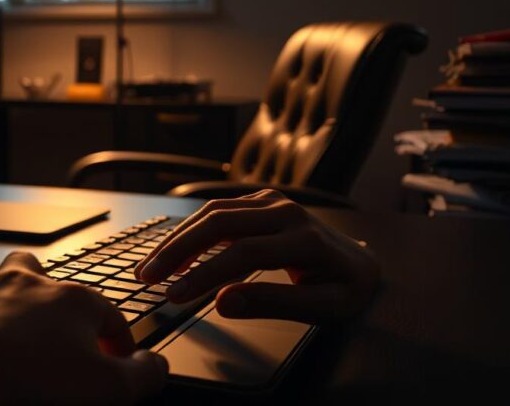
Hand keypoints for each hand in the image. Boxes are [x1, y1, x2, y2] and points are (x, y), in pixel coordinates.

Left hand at [0, 252, 168, 405]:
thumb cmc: (22, 383)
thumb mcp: (104, 390)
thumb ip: (141, 377)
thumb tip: (155, 366)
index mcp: (68, 300)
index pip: (108, 312)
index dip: (118, 340)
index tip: (118, 360)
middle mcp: (20, 283)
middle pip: (40, 274)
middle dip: (47, 294)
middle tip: (51, 328)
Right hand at [134, 190, 379, 323]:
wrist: (363, 263)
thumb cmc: (345, 290)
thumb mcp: (324, 308)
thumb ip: (274, 304)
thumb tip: (224, 303)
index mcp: (305, 240)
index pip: (243, 253)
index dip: (205, 274)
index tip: (175, 295)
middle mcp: (287, 212)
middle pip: (220, 222)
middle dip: (177, 249)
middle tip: (147, 276)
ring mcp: (273, 202)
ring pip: (213, 212)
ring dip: (178, 238)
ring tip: (152, 266)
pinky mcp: (262, 201)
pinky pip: (219, 210)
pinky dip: (192, 229)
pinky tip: (175, 251)